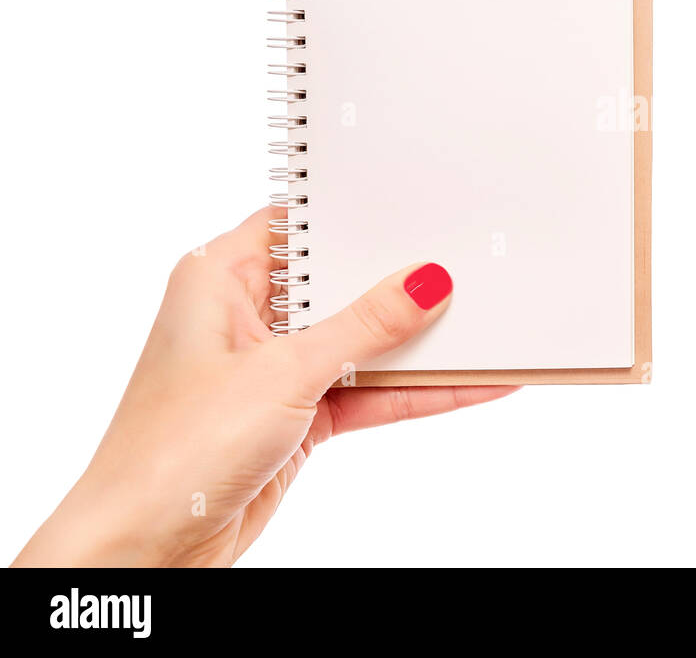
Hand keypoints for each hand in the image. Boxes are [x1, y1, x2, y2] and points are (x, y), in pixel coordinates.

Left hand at [14, 207, 516, 566]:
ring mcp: (274, 369)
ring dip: (417, 347)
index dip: (355, 216)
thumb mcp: (284, 373)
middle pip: (340, 285)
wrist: (146, 549)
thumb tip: (423, 283)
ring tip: (486, 332)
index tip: (417, 208)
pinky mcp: (298, 416)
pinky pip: (368, 394)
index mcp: (217, 278)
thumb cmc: (172, 451)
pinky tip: (468, 386)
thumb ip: (363, 327)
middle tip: (468, 268)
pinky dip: (415, 394)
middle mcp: (247, 316)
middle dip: (401, 285)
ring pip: (361, 344)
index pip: (299, 225)